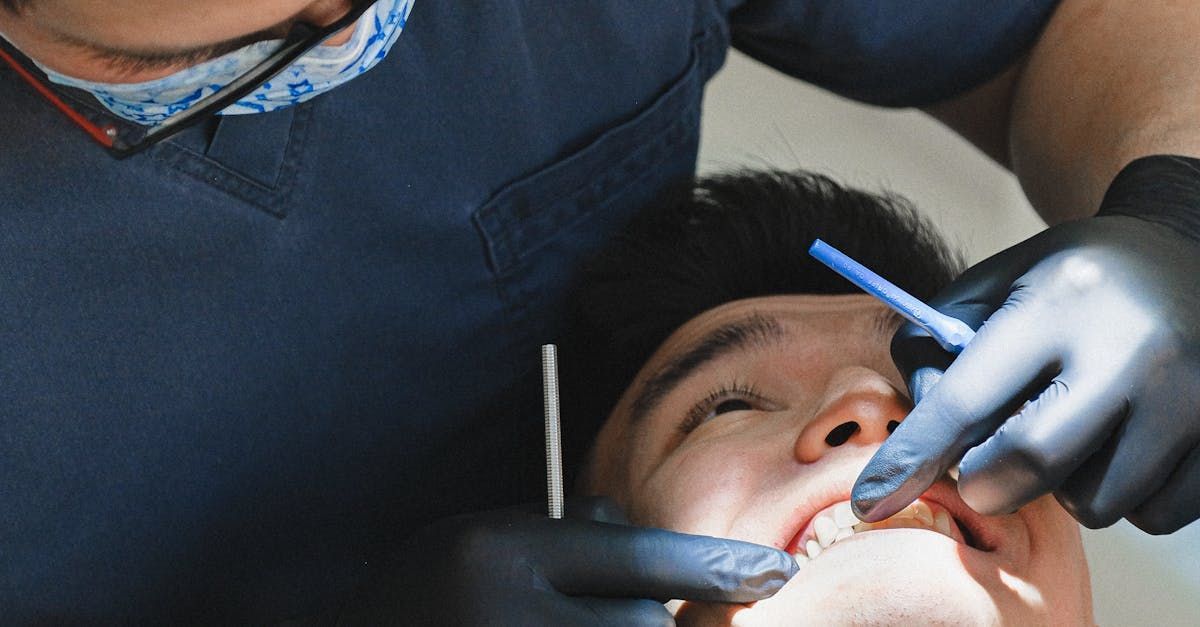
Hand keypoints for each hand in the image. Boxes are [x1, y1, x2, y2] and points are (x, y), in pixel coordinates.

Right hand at [342, 498, 796, 624]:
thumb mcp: (486, 539)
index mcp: (501, 555)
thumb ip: (567, 541)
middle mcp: (509, 616)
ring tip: (562, 617)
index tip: (774, 571)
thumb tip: (666, 558)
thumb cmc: (424, 590)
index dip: (713, 566)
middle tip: (630, 617)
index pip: (636, 560)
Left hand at [852, 155, 1199, 534]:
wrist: (1190, 253)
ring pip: (1096, 500)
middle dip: (986, 482)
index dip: (912, 456)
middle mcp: (1132, 348)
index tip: (872, 499)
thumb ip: (938, 342)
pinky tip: (1123, 448)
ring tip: (1073, 434)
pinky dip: (1126, 496)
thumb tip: (919, 426)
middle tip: (978, 472)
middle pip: (1032, 462)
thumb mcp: (996, 281)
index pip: (967, 399)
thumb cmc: (1071, 281)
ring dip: (1065, 487)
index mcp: (1060, 303)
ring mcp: (1192, 396)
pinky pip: (1155, 514)